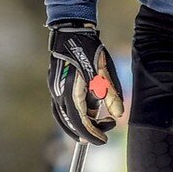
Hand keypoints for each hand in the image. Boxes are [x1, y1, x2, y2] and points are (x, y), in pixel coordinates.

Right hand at [47, 21, 126, 144]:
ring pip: (62, 116)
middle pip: (69, 122)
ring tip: (94, 127)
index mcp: (72, 89)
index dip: (92, 133)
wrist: (71, 31)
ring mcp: (54, 88)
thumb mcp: (105, 71)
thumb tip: (118, 115)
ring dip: (76, 126)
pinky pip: (60, 108)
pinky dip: (70, 117)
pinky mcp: (54, 85)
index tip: (103, 140)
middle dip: (85, 132)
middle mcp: (59, 92)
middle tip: (103, 134)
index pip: (80, 120)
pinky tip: (83, 115)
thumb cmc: (90, 50)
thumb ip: (111, 94)